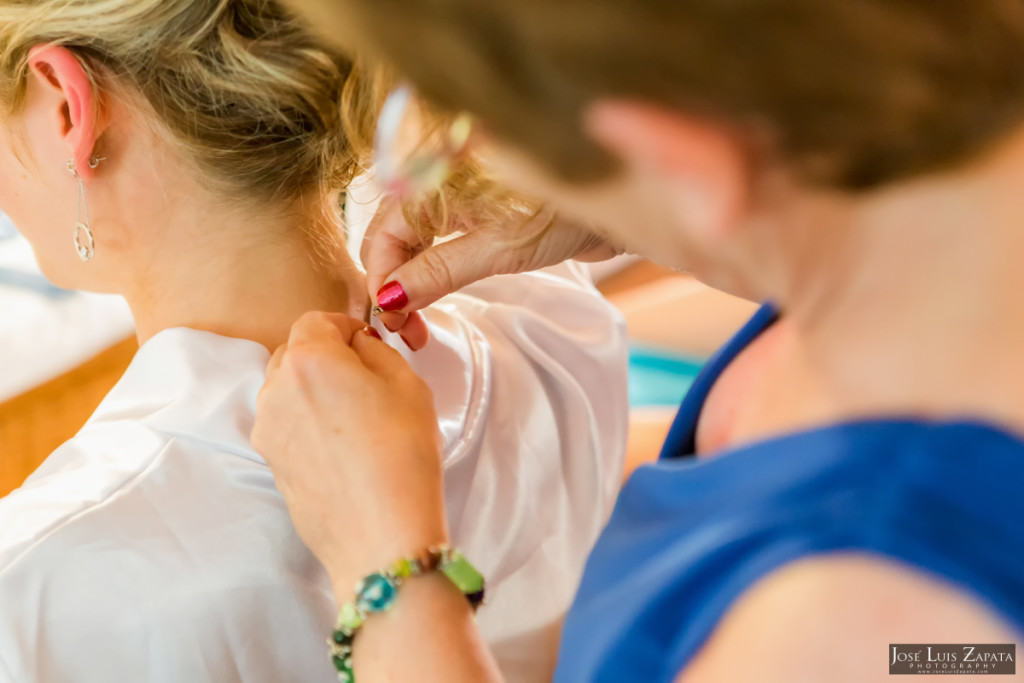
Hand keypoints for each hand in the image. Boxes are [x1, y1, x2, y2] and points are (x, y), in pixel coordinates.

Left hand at [252, 311, 449, 593]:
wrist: (381, 537)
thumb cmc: (402, 458)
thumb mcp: (409, 385)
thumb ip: (377, 351)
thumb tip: (359, 346)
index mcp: (309, 359)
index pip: (316, 320)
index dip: (345, 326)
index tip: (367, 342)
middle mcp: (276, 390)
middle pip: (295, 353)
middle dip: (326, 357)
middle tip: (366, 379)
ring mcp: (268, 430)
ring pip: (287, 391)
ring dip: (315, 392)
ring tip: (357, 419)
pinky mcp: (271, 464)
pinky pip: (287, 426)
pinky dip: (309, 425)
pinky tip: (344, 448)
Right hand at [363, 198, 620, 348]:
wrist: (623, 204)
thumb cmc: (569, 214)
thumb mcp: (499, 248)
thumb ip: (440, 271)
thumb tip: (391, 299)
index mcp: (439, 172)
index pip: (387, 228)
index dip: (381, 275)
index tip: (389, 320)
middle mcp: (442, 176)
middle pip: (394, 233)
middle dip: (391, 282)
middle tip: (403, 332)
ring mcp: (459, 193)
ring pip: (414, 239)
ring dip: (408, 281)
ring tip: (414, 324)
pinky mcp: (478, 211)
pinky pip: (437, 240)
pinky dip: (429, 270)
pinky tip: (429, 297)